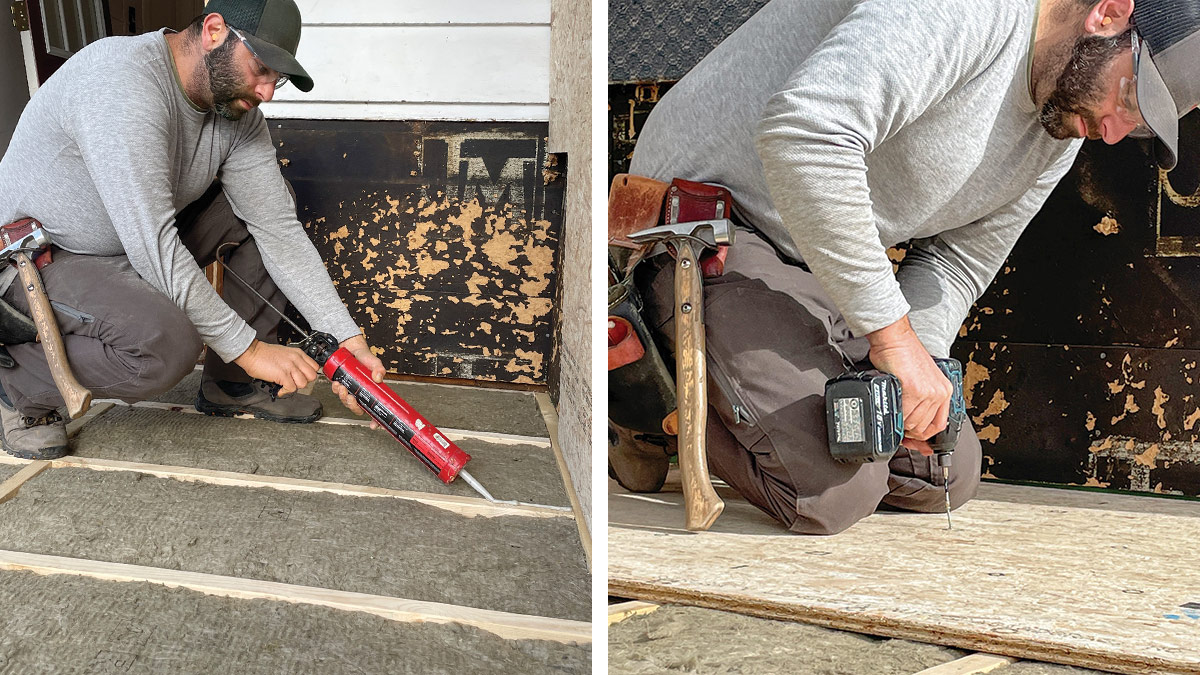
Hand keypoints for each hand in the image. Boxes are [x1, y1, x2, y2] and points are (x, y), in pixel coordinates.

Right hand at [233, 339, 318, 395]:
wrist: (252, 352)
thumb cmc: (264, 354)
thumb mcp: (285, 353)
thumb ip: (294, 361)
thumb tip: (299, 372)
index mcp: (298, 353)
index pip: (315, 367)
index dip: (309, 374)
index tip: (303, 378)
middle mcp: (296, 359)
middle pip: (312, 376)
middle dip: (304, 381)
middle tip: (294, 382)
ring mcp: (290, 367)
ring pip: (303, 383)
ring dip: (294, 387)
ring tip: (286, 385)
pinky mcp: (282, 375)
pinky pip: (291, 388)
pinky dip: (285, 392)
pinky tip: (280, 389)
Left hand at [330, 334, 386, 427]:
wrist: (350, 347)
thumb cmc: (363, 356)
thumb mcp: (373, 361)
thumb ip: (378, 368)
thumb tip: (378, 377)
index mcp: (372, 391)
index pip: (376, 409)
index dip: (376, 420)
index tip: (375, 425)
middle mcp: (362, 393)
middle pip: (359, 409)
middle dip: (353, 406)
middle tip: (350, 398)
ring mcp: (351, 390)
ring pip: (347, 402)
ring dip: (343, 397)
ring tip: (341, 387)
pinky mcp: (341, 385)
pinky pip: (337, 393)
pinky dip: (336, 390)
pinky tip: (337, 383)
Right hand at [866, 316, 951, 445]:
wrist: (894, 339)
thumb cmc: (902, 354)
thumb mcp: (919, 379)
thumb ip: (918, 402)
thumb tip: (910, 425)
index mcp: (943, 390)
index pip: (939, 425)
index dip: (926, 439)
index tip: (919, 446)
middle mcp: (939, 392)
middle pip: (923, 428)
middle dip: (908, 431)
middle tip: (896, 427)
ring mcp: (927, 392)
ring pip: (912, 423)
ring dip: (900, 422)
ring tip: (892, 409)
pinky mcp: (914, 390)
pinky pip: (903, 414)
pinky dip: (894, 414)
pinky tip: (890, 403)